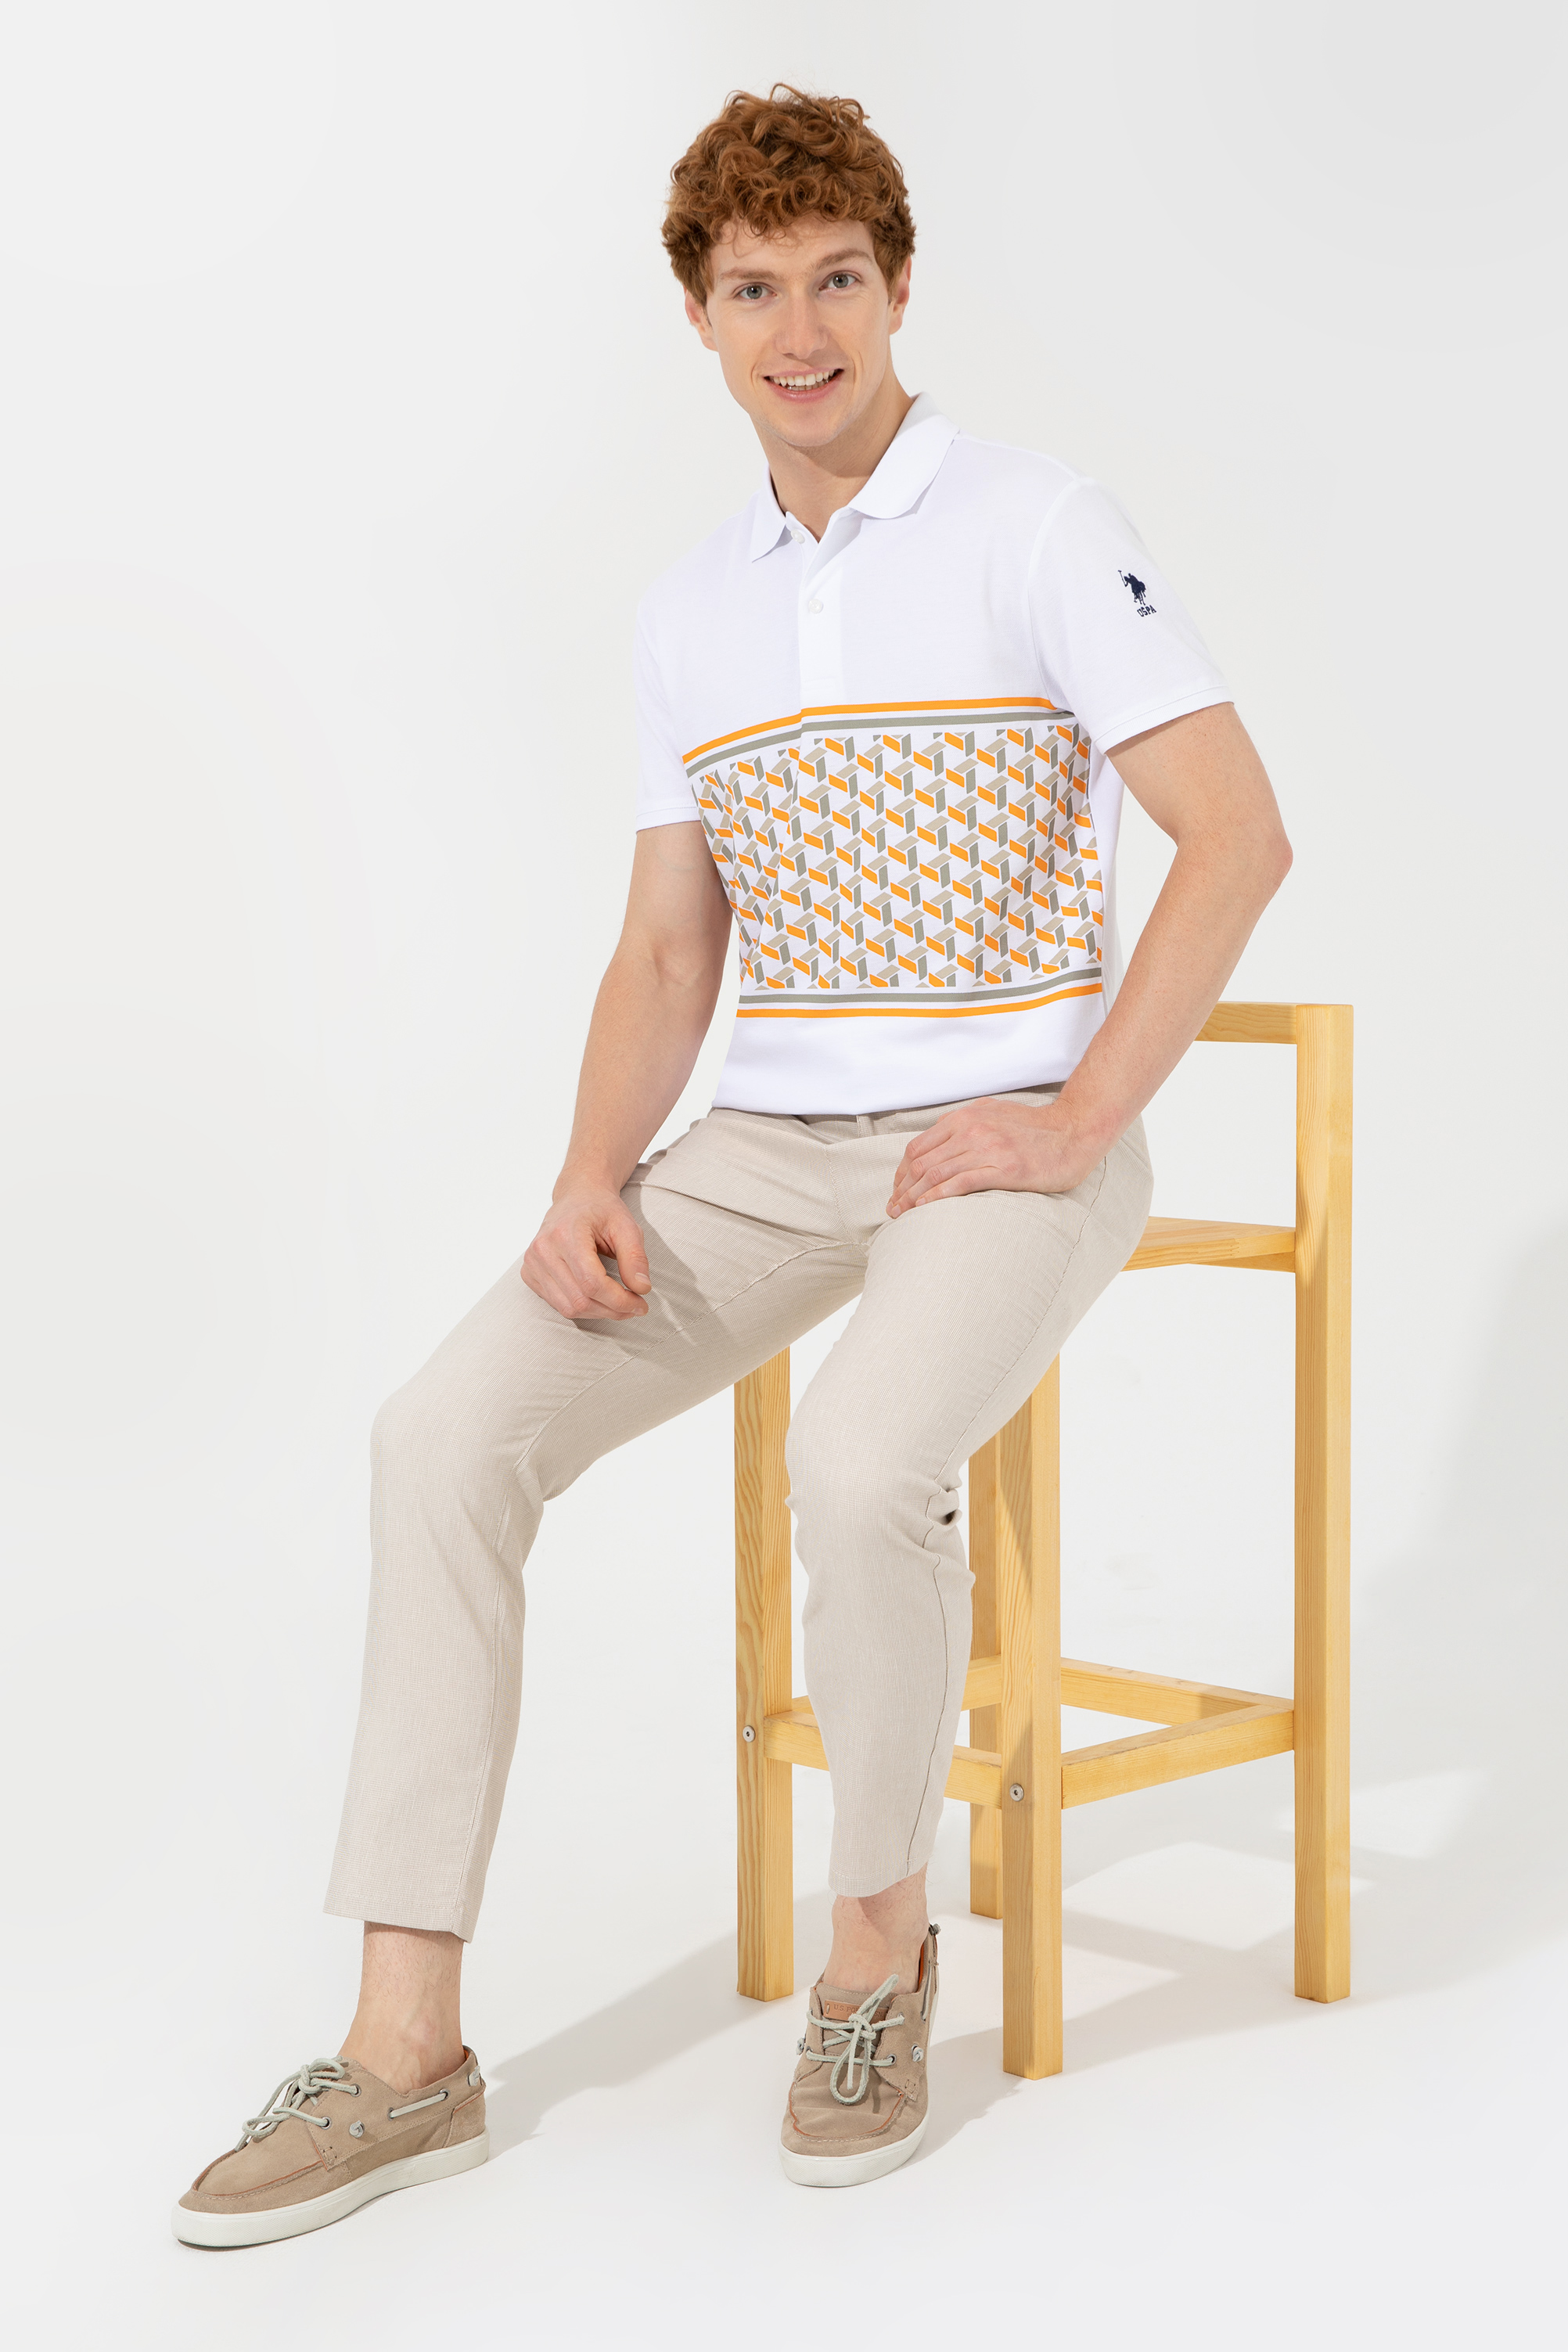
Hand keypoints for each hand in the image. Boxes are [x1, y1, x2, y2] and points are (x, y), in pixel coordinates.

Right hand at [521, 1189, 651, 1319]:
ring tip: (619, 1304)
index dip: (619, 1300)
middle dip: (613, 1309)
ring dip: (599, 1312)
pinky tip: (598, 1297)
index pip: (591, 1283)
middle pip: (580, 1299)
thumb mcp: (627, 1227)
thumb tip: (641, 1289)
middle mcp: (543, 1249)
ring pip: (568, 1307)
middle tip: (635, 1306)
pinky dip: (582, 1307)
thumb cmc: (601, 1210)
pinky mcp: (529, 1273)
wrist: (576, 1198)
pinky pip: (557, 1304)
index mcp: (566, 1234)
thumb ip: (635, 1258)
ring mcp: (532, 1263)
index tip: (641, 1304)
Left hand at [887, 1098, 1106, 1216]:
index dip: (901, 1172)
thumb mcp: (994, 1114)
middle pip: (922, 1162)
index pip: (918, 1147)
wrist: (1075, 1131)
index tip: (897, 1191)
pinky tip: (925, 1209)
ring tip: (903, 1215)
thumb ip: (966, 1124)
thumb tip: (940, 1139)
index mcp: (964, 1117)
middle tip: (893, 1210)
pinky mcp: (1003, 1168)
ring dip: (913, 1197)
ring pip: (936, 1174)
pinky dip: (937, 1197)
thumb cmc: (1036, 1128)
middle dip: (901, 1189)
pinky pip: (960, 1183)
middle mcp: (971, 1129)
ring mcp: (987, 1148)